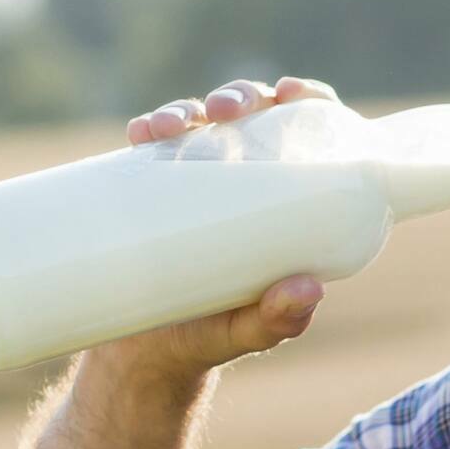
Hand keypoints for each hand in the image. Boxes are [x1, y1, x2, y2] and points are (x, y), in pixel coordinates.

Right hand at [90, 76, 344, 377]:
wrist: (142, 356)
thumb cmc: (208, 339)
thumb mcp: (245, 333)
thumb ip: (277, 320)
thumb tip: (308, 291)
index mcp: (282, 203)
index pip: (306, 135)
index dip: (305, 101)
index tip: (292, 92)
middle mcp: (240, 181)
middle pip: (250, 117)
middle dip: (239, 98)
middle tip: (226, 112)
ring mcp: (192, 182)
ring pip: (197, 124)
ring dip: (186, 109)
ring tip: (170, 127)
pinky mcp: (149, 190)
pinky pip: (151, 149)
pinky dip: (147, 131)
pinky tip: (141, 133)